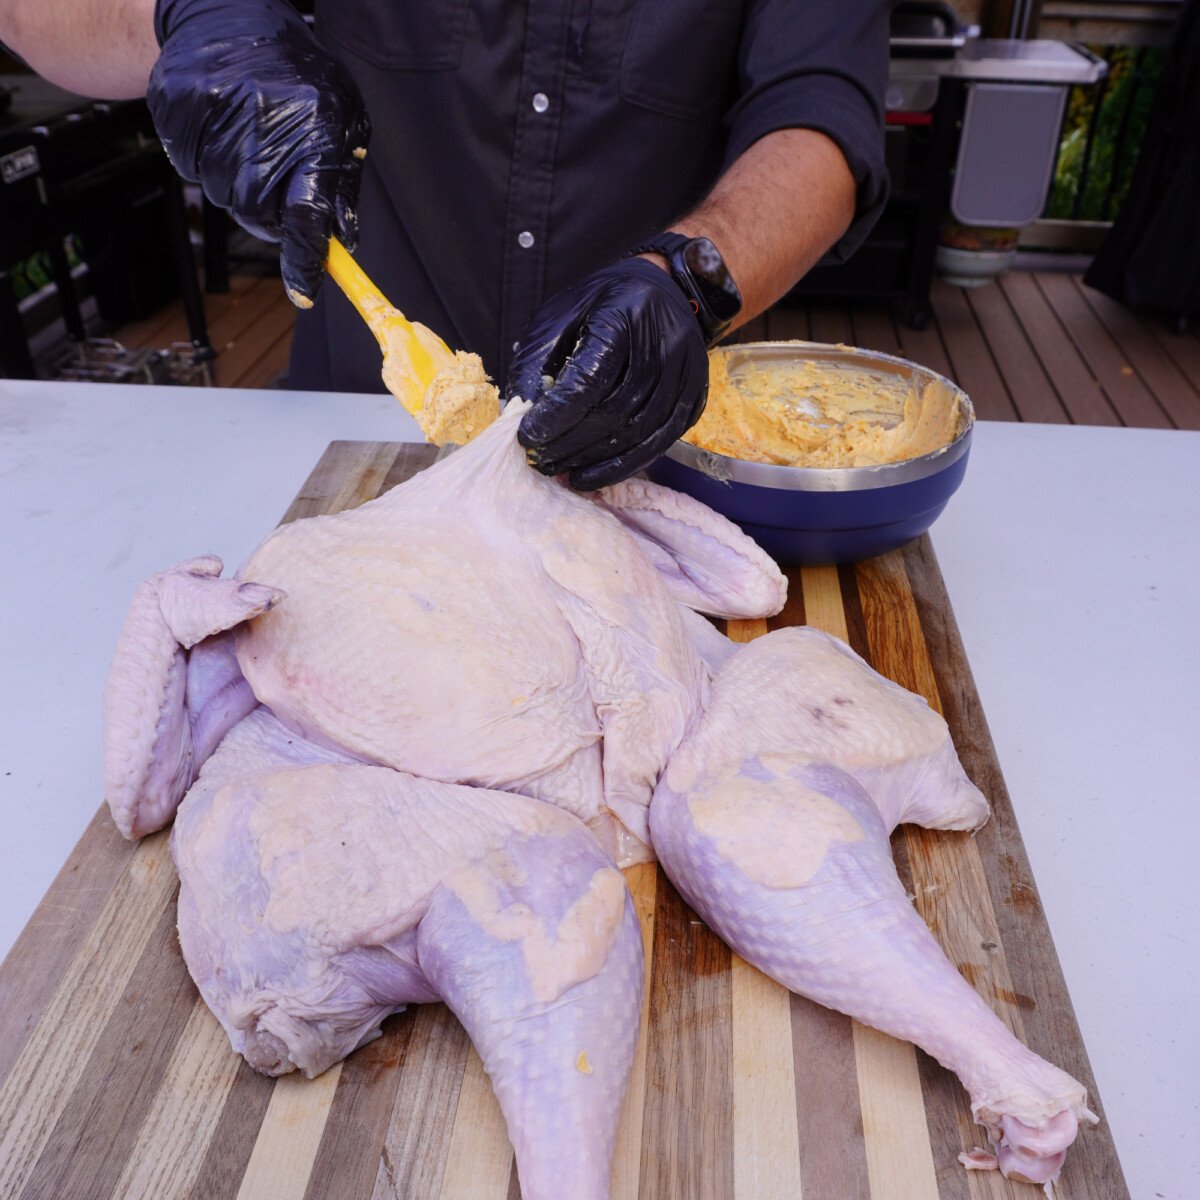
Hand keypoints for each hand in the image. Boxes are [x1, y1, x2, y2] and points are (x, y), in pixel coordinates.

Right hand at [148, 0, 368, 306]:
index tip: (305, 292)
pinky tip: (219, 128)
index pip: (309, 213)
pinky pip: (190, 169)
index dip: (306, 259)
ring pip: (222, 195)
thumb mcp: (341, 120)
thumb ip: (342, 184)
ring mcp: (213, 112)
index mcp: (315, 128)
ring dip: (237, 184)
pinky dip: (205, 161)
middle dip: (269, 212)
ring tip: (247, 140)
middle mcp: (263, 121)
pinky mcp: (176, 107)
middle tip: (275, 177)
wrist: (226, 17)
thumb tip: (342, 242)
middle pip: (258, 212)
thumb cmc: (297, 75)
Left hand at [507, 258, 708, 490]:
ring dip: (594, 460)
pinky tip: (592, 475)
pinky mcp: (695, 398)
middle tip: (539, 460)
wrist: (664, 291)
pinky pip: (659, 443)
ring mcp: (686, 374)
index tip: (527, 436)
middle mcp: (663, 344)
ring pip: (637, 433)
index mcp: (624, 316)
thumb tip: (520, 413)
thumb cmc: (602, 304)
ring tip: (560, 470)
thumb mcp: (559, 316)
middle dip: (570, 443)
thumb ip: (536, 361)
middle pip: (613, 411)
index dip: (556, 415)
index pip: (589, 379)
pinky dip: (623, 466)